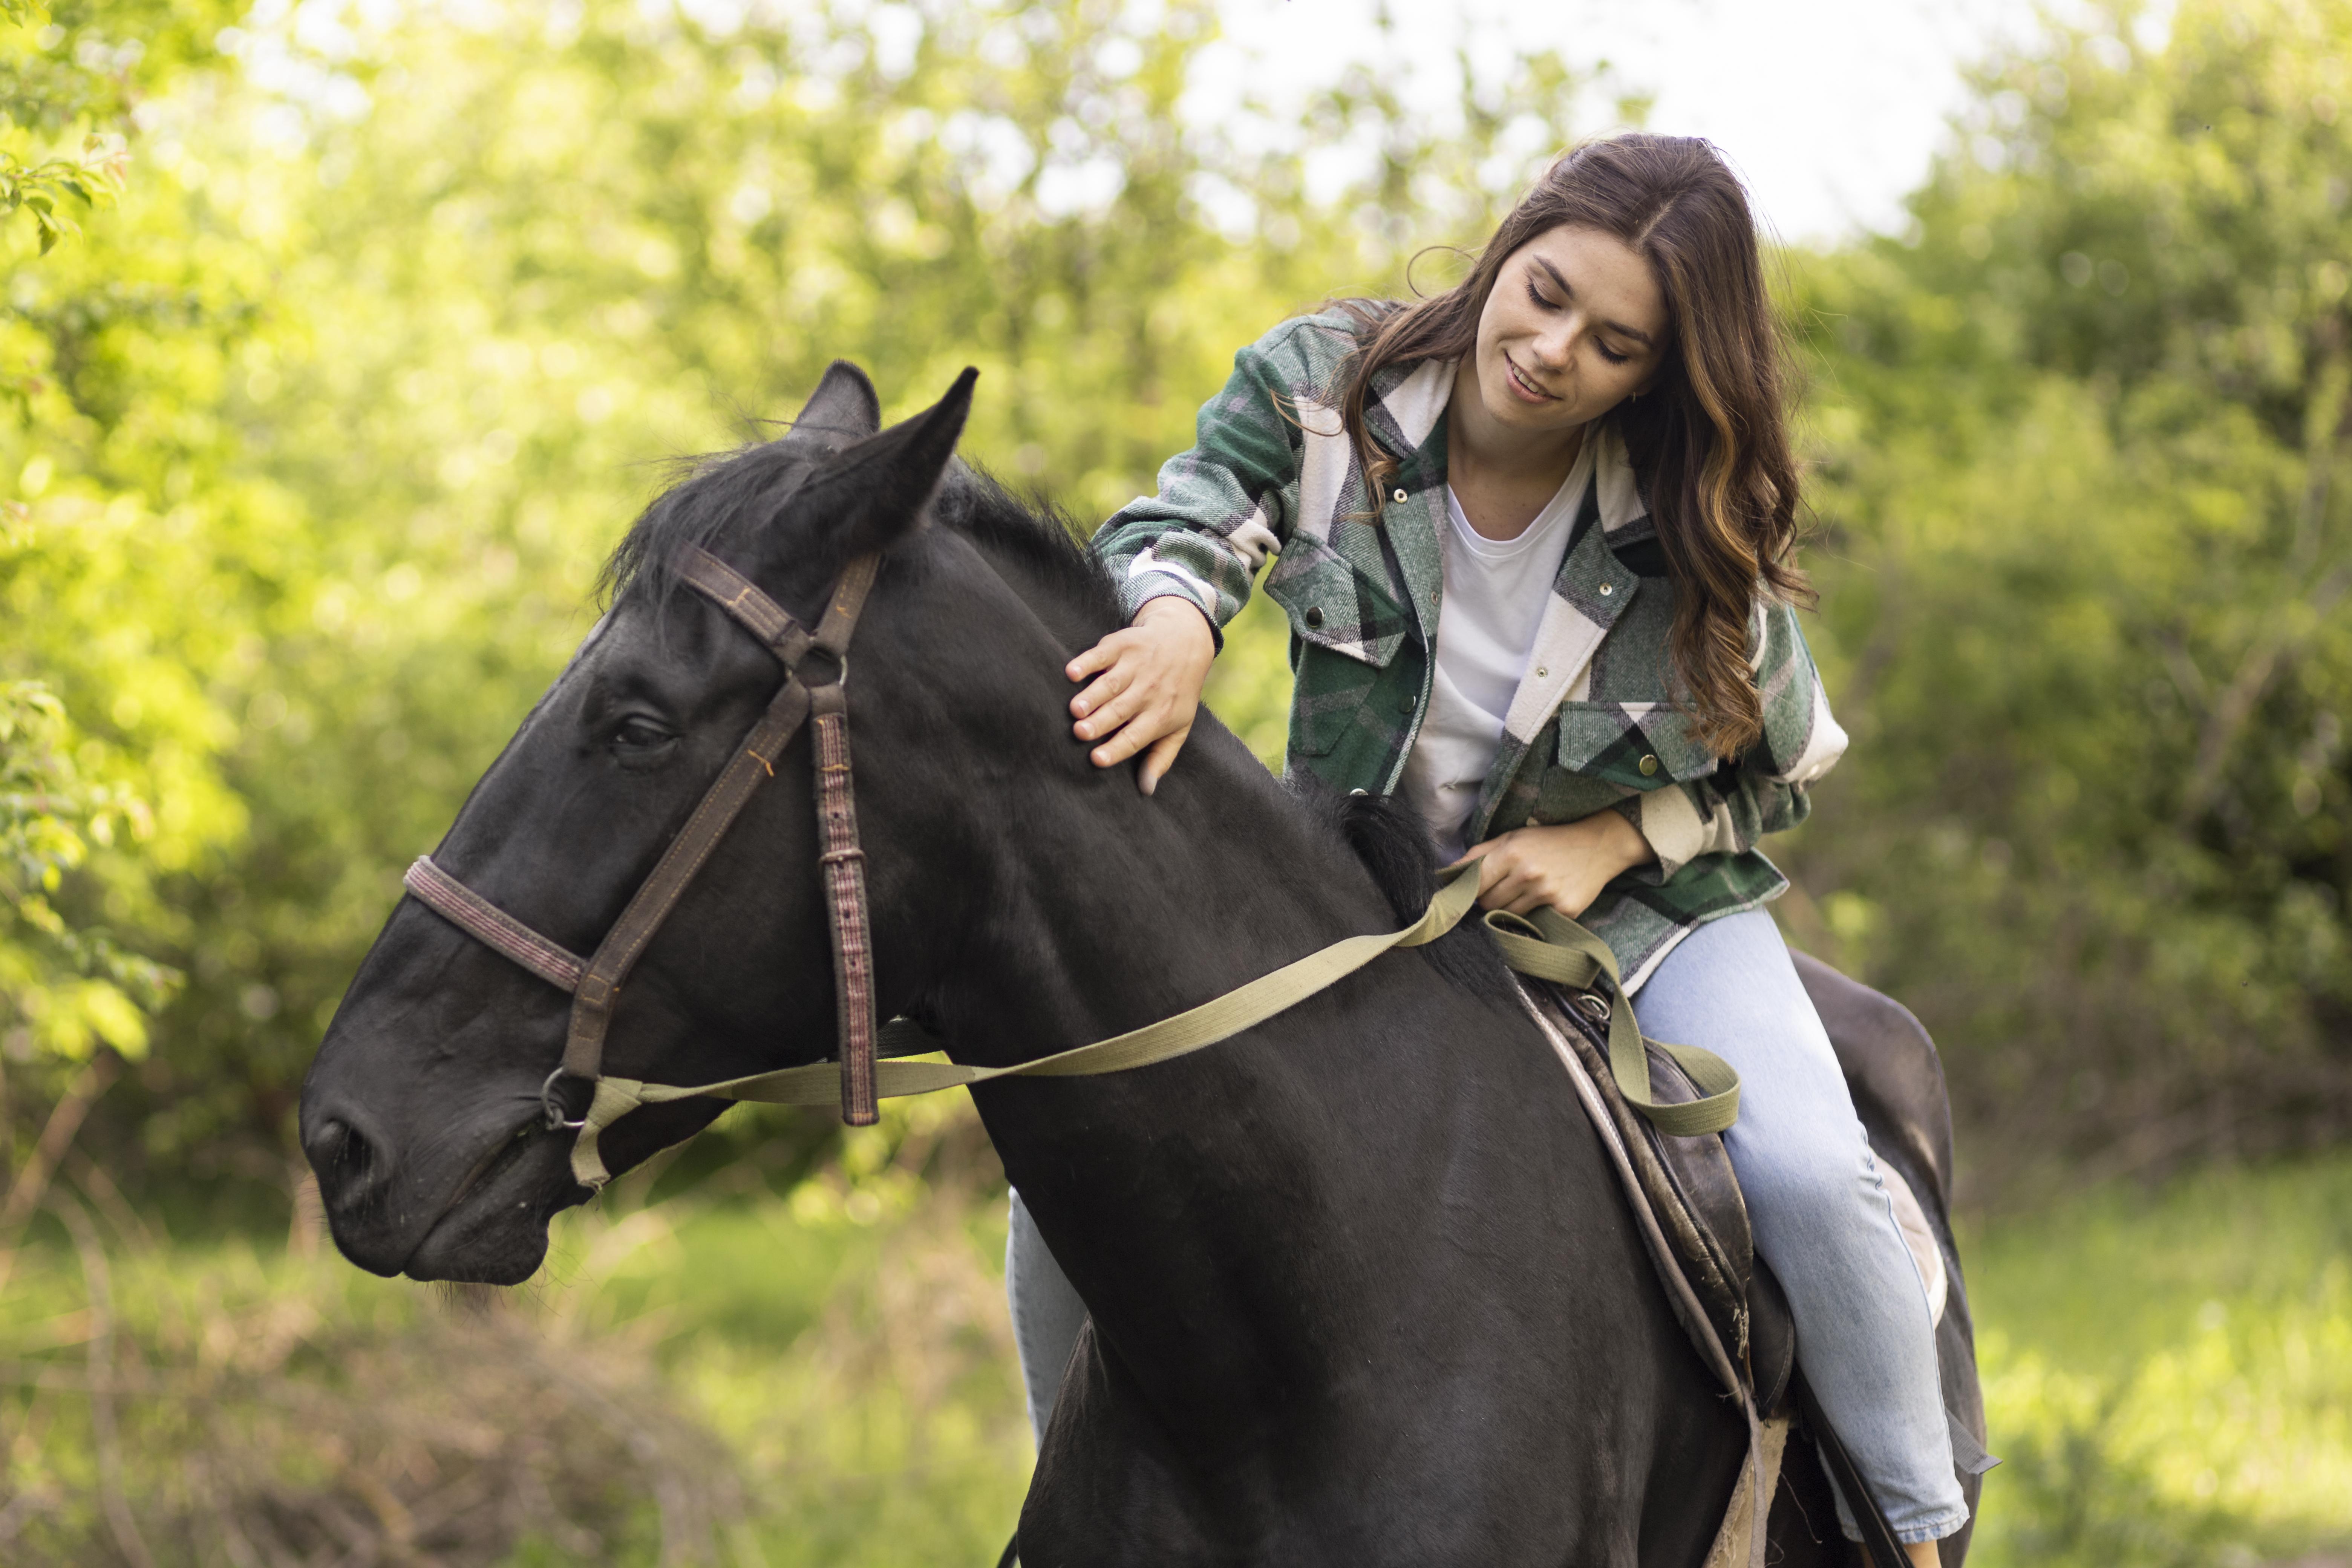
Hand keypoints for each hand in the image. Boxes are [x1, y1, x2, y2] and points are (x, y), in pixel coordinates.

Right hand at [1066, 596, 1215, 795]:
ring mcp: (1136, 666)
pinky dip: (1087, 662)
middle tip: (1080, 733)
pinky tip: (1072, 673)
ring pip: (1110, 684)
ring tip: (1075, 709)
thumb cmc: (1176, 692)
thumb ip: (1161, 758)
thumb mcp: (1178, 726)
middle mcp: (1149, 691)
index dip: (1117, 748)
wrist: (1185, 640)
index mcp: (1160, 715)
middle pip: (1121, 710)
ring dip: (1092, 696)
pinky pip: (1102, 655)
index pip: (1136, 736)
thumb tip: (1147, 790)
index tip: (1097, 759)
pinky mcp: (1123, 645)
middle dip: (1100, 722)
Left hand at [1446, 811, 1653, 918]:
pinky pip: (1533, 922)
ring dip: (1510, 908)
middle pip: (1488, 904)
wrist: (1598, 845)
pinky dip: (1533, 915)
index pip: (1474, 885)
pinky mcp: (1564, 910)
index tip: (1468, 893)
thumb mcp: (1512, 837)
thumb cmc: (1549, 840)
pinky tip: (1543, 899)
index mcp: (1511, 853)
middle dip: (1490, 899)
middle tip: (1505, 887)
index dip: (1469, 891)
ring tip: (1525, 892)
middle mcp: (1528, 874)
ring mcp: (1547, 894)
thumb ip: (1479, 854)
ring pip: (1508, 915)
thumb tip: (1447, 872)